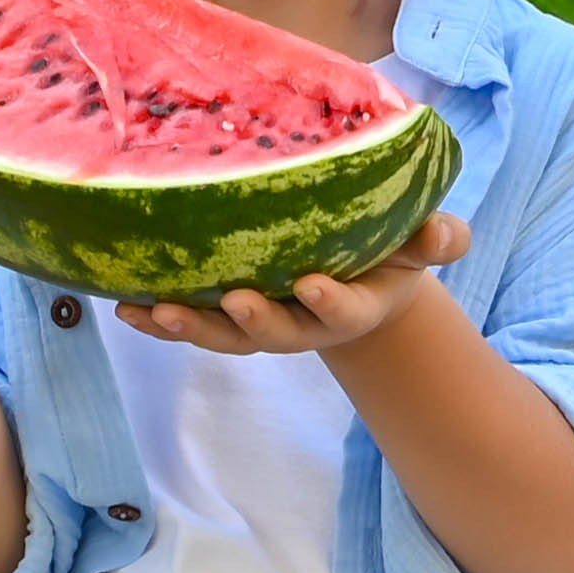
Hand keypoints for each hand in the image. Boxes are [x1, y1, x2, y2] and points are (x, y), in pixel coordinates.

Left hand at [116, 210, 471, 354]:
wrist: (358, 275)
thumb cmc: (390, 252)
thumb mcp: (420, 244)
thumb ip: (437, 240)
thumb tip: (446, 235)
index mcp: (351, 308)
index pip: (342, 311)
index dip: (329, 302)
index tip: (314, 285)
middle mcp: (302, 324)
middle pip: (275, 334)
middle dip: (253, 322)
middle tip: (235, 301)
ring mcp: (261, 323)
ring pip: (224, 336)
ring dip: (190, 327)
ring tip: (156, 312)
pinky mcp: (227, 316)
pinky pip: (191, 324)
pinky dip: (159, 320)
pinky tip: (127, 306)